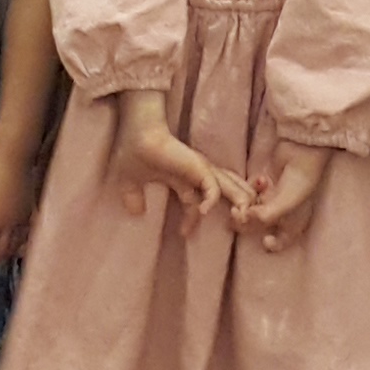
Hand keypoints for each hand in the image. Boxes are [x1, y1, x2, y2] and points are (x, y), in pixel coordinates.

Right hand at [116, 92, 247, 228]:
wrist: (136, 135)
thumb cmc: (135, 152)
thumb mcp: (131, 182)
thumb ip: (133, 197)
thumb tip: (134, 213)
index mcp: (186, 177)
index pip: (199, 201)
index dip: (193, 219)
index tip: (183, 234)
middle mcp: (199, 175)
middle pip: (228, 193)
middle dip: (237, 209)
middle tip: (236, 226)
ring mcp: (202, 171)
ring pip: (231, 190)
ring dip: (238, 206)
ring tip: (235, 222)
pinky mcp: (200, 169)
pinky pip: (213, 190)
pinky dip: (212, 202)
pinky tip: (202, 213)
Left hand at [241, 141, 331, 250]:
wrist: (303, 151)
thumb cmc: (300, 180)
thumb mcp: (286, 203)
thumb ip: (266, 216)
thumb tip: (246, 218)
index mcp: (293, 220)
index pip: (283, 240)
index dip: (273, 244)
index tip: (265, 240)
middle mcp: (282, 211)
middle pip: (260, 224)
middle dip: (247, 222)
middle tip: (236, 214)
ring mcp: (273, 196)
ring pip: (253, 208)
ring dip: (246, 205)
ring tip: (241, 200)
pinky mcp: (265, 182)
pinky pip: (252, 191)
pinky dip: (252, 187)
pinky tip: (259, 180)